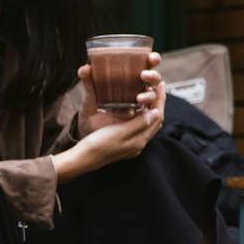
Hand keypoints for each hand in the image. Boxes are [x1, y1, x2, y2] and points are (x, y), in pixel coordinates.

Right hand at [55, 55, 164, 181]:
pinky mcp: (123, 144)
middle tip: (157, 87)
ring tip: (148, 95)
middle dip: (158, 103)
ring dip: (150, 109)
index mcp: (139, 140)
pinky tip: (135, 109)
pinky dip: (141, 115)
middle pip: (155, 120)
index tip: (160, 84)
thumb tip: (156, 112)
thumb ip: (139, 123)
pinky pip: (138, 127)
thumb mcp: (120, 131)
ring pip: (147, 124)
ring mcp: (131, 145)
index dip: (161, 100)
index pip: (157, 117)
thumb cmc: (98, 145)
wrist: (83, 159)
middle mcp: (138, 144)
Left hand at [77, 51, 161, 132]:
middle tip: (143, 75)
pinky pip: (151, 115)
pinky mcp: (139, 119)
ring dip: (149, 95)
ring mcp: (140, 105)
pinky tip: (139, 112)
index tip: (151, 57)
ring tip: (139, 98)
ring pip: (153, 97)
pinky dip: (149, 112)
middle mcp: (138, 90)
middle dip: (153, 76)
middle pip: (154, 80)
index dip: (153, 59)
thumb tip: (85, 68)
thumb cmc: (91, 110)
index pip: (146, 65)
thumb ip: (88, 82)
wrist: (88, 131)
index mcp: (129, 79)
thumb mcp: (90, 97)